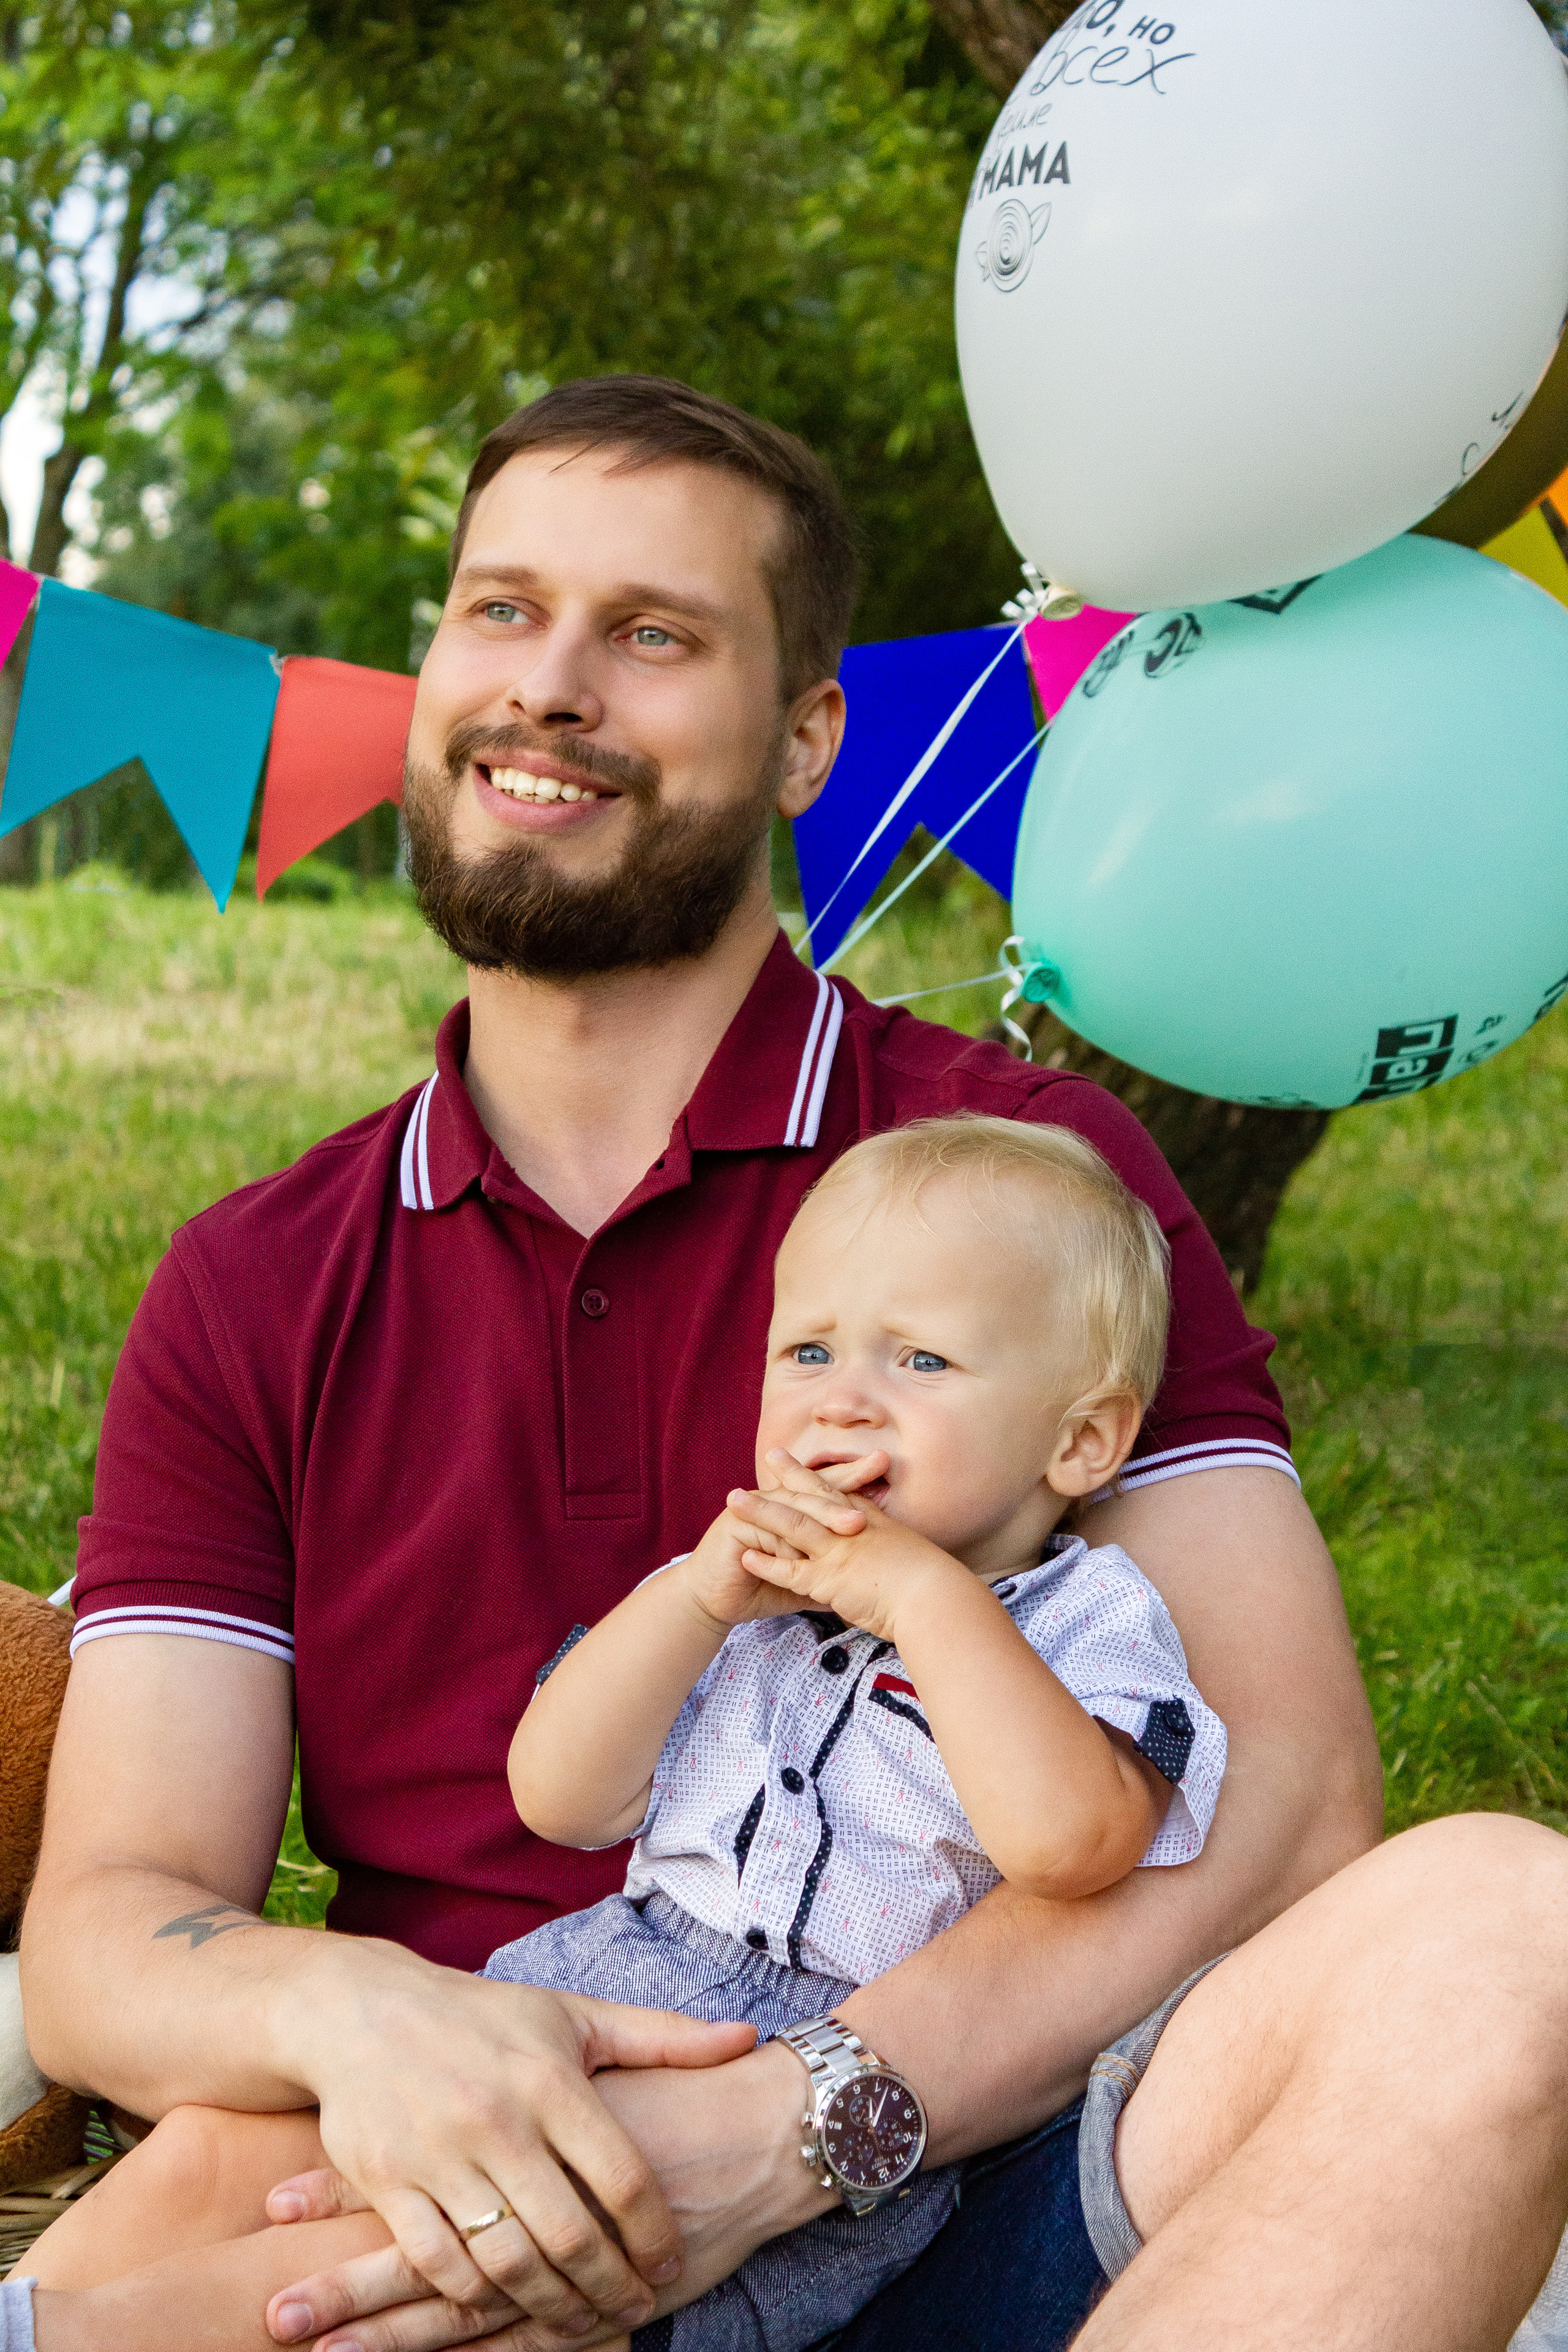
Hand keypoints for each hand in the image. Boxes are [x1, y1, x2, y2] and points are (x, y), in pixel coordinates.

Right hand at [271, 1949, 754, 2343]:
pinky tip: (505, 2307)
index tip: (671, 2263)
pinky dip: (476, 2296)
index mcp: (551, 2077)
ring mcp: (439, 2153)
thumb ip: (663, 2037)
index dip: (654, 2233)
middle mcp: (498, 2117)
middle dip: (610, 2286)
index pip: (622, 2175)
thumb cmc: (484, 2017)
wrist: (362, 2012)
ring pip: (507, 2259)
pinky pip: (439, 2262)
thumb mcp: (574, 2015)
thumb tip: (745, 2037)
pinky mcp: (388, 2181)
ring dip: (550, 2306)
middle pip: (571, 2233)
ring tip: (581, 2323)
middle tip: (633, 2309)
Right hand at [676, 1451, 878, 1627]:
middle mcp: (775, 1502)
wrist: (715, 1602)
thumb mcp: (805, 1581)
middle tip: (879, 1470)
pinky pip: (768, 1529)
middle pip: (816, 1486)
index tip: (885, 1467)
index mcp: (793, 1509)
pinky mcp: (736, 1525)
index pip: (828, 1488)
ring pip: (795, 1505)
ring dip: (824, 1513)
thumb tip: (867, 1579)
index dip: (855, 1477)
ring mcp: (754, 1510)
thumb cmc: (759, 1588)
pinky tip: (806, 1548)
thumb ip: (830, 1573)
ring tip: (854, 1523)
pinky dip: (787, 1540)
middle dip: (849, 1479)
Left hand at [726, 1451, 966, 1643]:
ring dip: (762, 1513)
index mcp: (872, 1523)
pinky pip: (791, 1570)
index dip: (816, 1475)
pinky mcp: (830, 1579)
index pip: (838, 1492)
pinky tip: (746, 1557)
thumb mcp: (909, 1560)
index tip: (798, 1458)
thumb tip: (878, 1566)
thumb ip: (885, 1558)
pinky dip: (768, 1563)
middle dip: (787, 1477)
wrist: (935, 1600)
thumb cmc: (931, 1587)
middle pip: (812, 1497)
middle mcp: (852, 1531)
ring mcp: (839, 1552)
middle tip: (769, 1455)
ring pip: (792, 1526)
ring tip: (734, 1501)